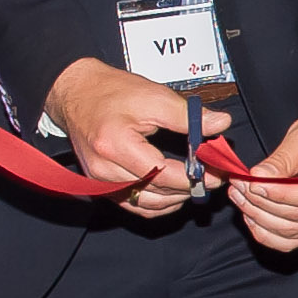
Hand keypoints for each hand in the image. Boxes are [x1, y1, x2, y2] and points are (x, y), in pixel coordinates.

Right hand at [48, 56, 211, 216]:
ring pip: (148, 205)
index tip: (216, 172)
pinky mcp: (100, 187)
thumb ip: (188, 115)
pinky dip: (158, 203)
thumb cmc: (110, 92)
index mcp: (116, 146)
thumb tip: (220, 124)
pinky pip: (135, 205)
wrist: (77, 93)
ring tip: (195, 182)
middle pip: (158, 194)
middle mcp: (104, 170)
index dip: (195, 177)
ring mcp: (100, 182)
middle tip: (212, 176)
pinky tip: (174, 191)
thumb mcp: (154, 96)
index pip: (165, 174)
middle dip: (190, 188)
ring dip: (176, 198)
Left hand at [232, 110, 297, 253]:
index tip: (253, 184)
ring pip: (290, 231)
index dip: (279, 194)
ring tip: (239, 196)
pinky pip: (288, 242)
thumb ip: (281, 160)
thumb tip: (258, 176)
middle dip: (262, 203)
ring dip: (259, 217)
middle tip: (239, 186)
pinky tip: (251, 217)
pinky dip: (266, 233)